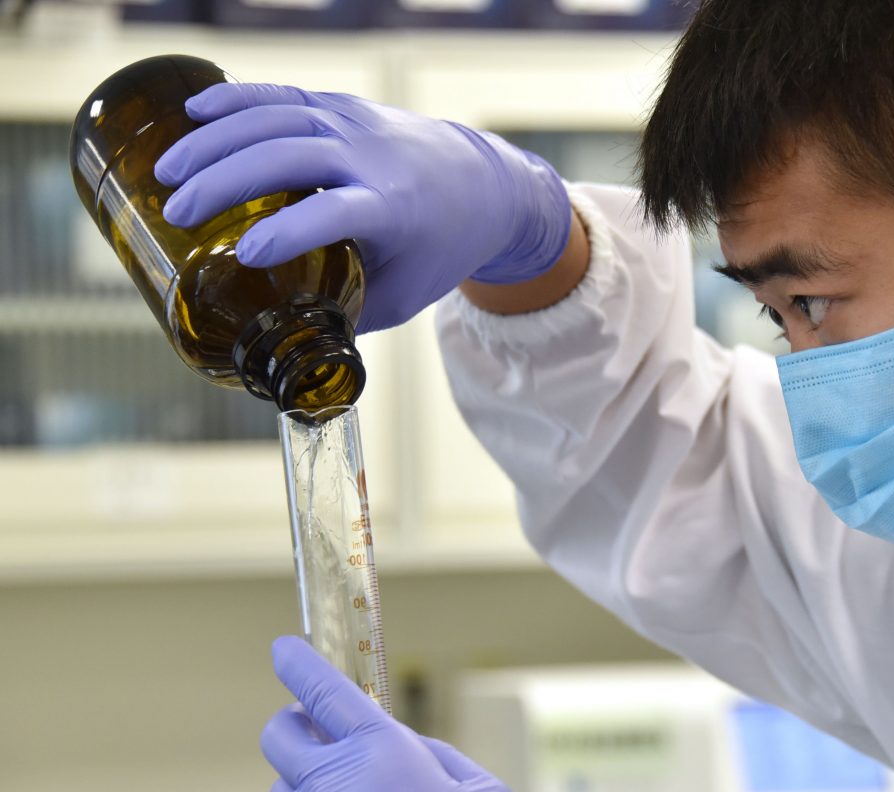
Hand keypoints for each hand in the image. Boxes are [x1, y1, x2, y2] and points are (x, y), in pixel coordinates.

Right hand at [154, 84, 571, 332]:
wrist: (487, 184)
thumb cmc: (440, 248)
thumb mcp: (404, 295)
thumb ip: (347, 319)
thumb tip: (284, 356)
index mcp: (393, 208)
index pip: (336, 211)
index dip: (290, 231)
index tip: (246, 255)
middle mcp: (372, 158)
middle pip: (290, 156)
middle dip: (227, 181)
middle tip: (178, 212)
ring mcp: (355, 125)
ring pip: (278, 119)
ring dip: (216, 140)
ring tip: (168, 172)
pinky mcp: (342, 108)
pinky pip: (284, 95)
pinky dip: (237, 99)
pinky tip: (194, 112)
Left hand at [261, 636, 516, 791]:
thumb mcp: (474, 785)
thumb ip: (429, 752)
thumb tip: (397, 742)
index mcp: (381, 750)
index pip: (321, 689)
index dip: (296, 662)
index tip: (282, 648)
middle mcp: (334, 783)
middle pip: (278, 734)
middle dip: (293, 725)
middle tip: (316, 730)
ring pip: (280, 788)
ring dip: (304, 783)